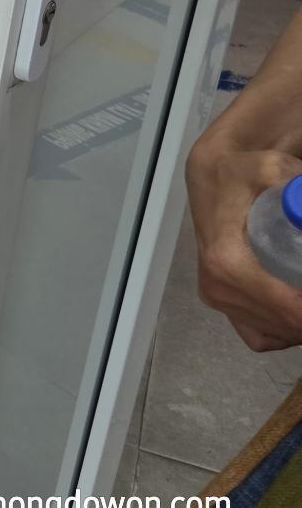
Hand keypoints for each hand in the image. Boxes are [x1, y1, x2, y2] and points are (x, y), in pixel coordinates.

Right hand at [186, 146, 301, 351]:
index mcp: (226, 262)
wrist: (214, 176)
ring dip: (299, 320)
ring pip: (278, 332)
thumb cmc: (243, 173)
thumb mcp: (276, 171)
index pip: (289, 309)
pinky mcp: (220, 304)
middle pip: (289, 324)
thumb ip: (297, 194)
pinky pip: (261, 336)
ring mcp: (218, 299)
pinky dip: (284, 329)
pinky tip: (294, 304)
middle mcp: (217, 287)